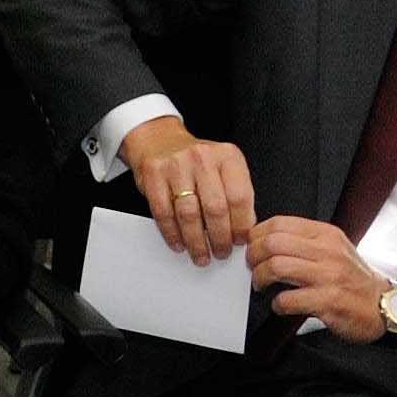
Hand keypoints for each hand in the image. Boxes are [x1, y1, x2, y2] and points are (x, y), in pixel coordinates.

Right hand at [120, 119, 257, 261]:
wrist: (160, 141)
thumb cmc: (196, 161)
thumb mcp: (224, 168)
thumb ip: (235, 194)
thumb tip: (243, 231)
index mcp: (227, 157)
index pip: (240, 197)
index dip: (241, 225)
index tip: (240, 242)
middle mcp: (203, 158)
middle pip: (215, 208)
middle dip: (219, 238)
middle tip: (221, 253)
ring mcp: (176, 166)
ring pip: (189, 214)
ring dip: (196, 241)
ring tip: (201, 254)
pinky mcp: (154, 175)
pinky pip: (164, 212)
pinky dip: (172, 233)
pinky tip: (179, 243)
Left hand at [251, 218, 396, 342]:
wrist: (383, 306)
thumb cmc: (352, 279)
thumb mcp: (333, 248)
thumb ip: (303, 241)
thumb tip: (264, 239)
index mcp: (326, 234)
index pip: (278, 223)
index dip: (256, 236)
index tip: (253, 248)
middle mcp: (328, 251)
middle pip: (272, 243)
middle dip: (253, 257)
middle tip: (254, 268)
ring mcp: (329, 276)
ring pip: (276, 267)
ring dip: (260, 279)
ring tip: (262, 286)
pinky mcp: (328, 301)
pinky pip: (287, 299)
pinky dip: (276, 304)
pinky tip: (281, 305)